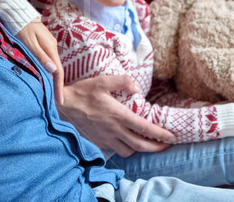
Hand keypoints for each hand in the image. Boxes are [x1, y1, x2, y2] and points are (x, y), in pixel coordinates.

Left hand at [16, 19, 63, 104]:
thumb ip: (40, 56)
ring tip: (48, 92)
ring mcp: (47, 45)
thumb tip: (53, 70)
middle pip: (56, 70)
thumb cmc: (21, 27)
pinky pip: (46, 60)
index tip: (60, 101)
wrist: (17, 12)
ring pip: (51, 65)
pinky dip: (46, 71)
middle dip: (56, 85)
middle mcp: (51, 47)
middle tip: (54, 101)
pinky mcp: (42, 44)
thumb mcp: (29, 42)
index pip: (58, 71)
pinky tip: (43, 77)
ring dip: (51, 79)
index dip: (59, 87)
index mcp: (50, 48)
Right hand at [58, 75, 176, 156]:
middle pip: (141, 146)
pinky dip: (122, 149)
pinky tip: (123, 142)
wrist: (62, 107)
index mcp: (118, 115)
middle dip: (156, 148)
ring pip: (128, 152)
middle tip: (165, 145)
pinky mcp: (97, 142)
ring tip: (143, 143)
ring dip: (138, 149)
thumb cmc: (82, 92)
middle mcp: (114, 130)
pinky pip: (114, 151)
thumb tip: (136, 88)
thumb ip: (122, 81)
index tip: (172, 137)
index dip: (161, 135)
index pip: (146, 129)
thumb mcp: (101, 81)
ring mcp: (105, 138)